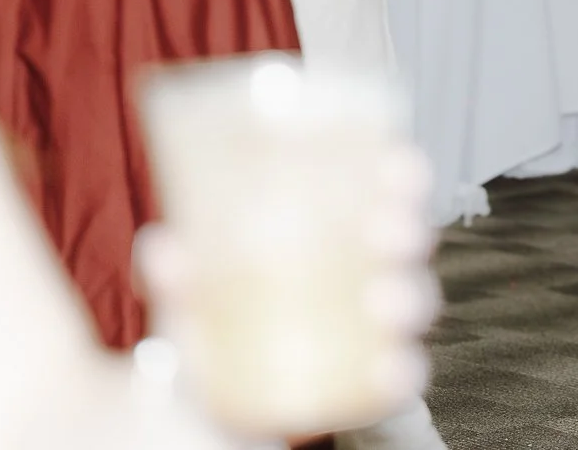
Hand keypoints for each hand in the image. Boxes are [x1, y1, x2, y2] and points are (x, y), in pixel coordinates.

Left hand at [133, 145, 441, 433]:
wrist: (211, 415)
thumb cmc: (216, 340)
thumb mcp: (192, 304)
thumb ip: (180, 280)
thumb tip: (162, 246)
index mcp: (339, 240)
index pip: (384, 196)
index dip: (403, 177)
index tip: (397, 163)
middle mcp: (367, 280)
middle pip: (409, 246)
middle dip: (411, 232)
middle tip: (387, 232)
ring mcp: (375, 332)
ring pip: (415, 306)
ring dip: (410, 298)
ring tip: (384, 301)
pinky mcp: (371, 386)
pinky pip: (403, 378)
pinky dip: (402, 373)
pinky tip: (387, 368)